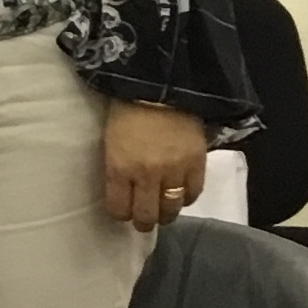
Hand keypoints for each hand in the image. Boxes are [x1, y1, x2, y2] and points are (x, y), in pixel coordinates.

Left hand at [102, 99, 207, 233]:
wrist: (161, 84)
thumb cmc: (128, 110)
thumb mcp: (111, 142)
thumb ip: (118, 168)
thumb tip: (123, 190)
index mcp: (119, 168)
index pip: (119, 208)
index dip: (120, 214)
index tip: (123, 211)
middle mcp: (146, 175)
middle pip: (147, 216)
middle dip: (143, 222)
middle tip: (144, 220)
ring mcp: (174, 171)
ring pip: (171, 209)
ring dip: (166, 214)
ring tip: (163, 210)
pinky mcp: (196, 163)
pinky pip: (194, 193)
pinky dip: (187, 197)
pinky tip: (181, 193)